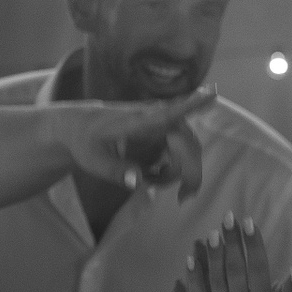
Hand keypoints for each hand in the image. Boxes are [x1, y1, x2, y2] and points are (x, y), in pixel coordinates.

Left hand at [57, 89, 214, 199]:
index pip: (168, 114)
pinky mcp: (161, 133)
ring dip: (175, 173)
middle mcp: (155, 121)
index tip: (212, 93)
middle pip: (188, 145)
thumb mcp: (93, 160)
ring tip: (150, 183)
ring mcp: (160, 127)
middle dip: (190, 172)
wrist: (79, 127)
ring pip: (185, 152)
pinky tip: (152, 177)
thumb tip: (138, 181)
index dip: (191, 105)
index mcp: (138, 122)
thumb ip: (116, 171)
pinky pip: (176, 154)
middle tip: (183, 198)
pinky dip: (169, 170)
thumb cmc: (85, 140)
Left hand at [173, 212, 291, 291]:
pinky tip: (189, 262)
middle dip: (230, 243)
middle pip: (233, 271)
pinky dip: (192, 281)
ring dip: (211, 256)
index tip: (248, 223)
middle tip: (226, 219)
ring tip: (211, 233)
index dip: (252, 245)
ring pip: (213, 283)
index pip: (257, 270)